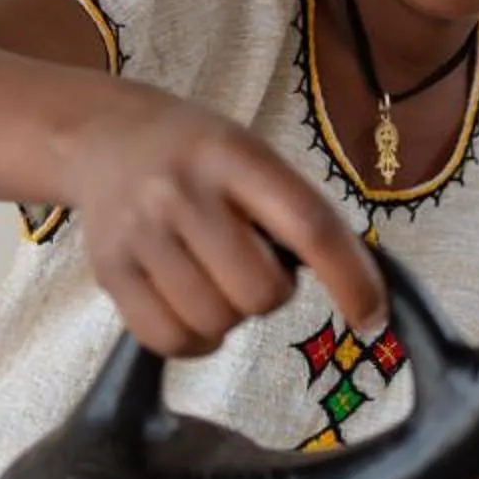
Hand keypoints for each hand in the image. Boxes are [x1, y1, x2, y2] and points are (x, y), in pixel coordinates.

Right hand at [65, 90, 385, 356]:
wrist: (105, 136)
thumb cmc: (199, 156)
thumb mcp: (250, 156)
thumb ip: (294, 213)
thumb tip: (355, 289)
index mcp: (234, 156)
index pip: (308, 227)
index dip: (351, 280)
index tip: (373, 318)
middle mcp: (182, 191)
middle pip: (260, 292)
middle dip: (271, 294)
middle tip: (250, 266)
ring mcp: (140, 233)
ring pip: (217, 323)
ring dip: (231, 316)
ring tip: (214, 278)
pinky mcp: (109, 271)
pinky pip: (171, 341)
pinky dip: (195, 342)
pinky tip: (192, 310)